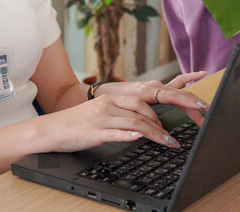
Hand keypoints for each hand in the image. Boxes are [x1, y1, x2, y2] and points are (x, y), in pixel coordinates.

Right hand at [36, 72, 208, 153]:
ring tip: (170, 142)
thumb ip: (122, 117)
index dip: (167, 100)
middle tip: (188, 121)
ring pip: (135, 122)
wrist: (51, 129)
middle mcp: (109, 104)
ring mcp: (102, 118)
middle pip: (144, 108)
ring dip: (155, 133)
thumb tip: (143, 126)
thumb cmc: (77, 125)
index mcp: (113, 99)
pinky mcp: (95, 131)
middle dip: (168, 116)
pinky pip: (116, 132)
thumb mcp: (101, 116)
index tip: (186, 106)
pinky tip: (142, 137)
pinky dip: (130, 134)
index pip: (146, 98)